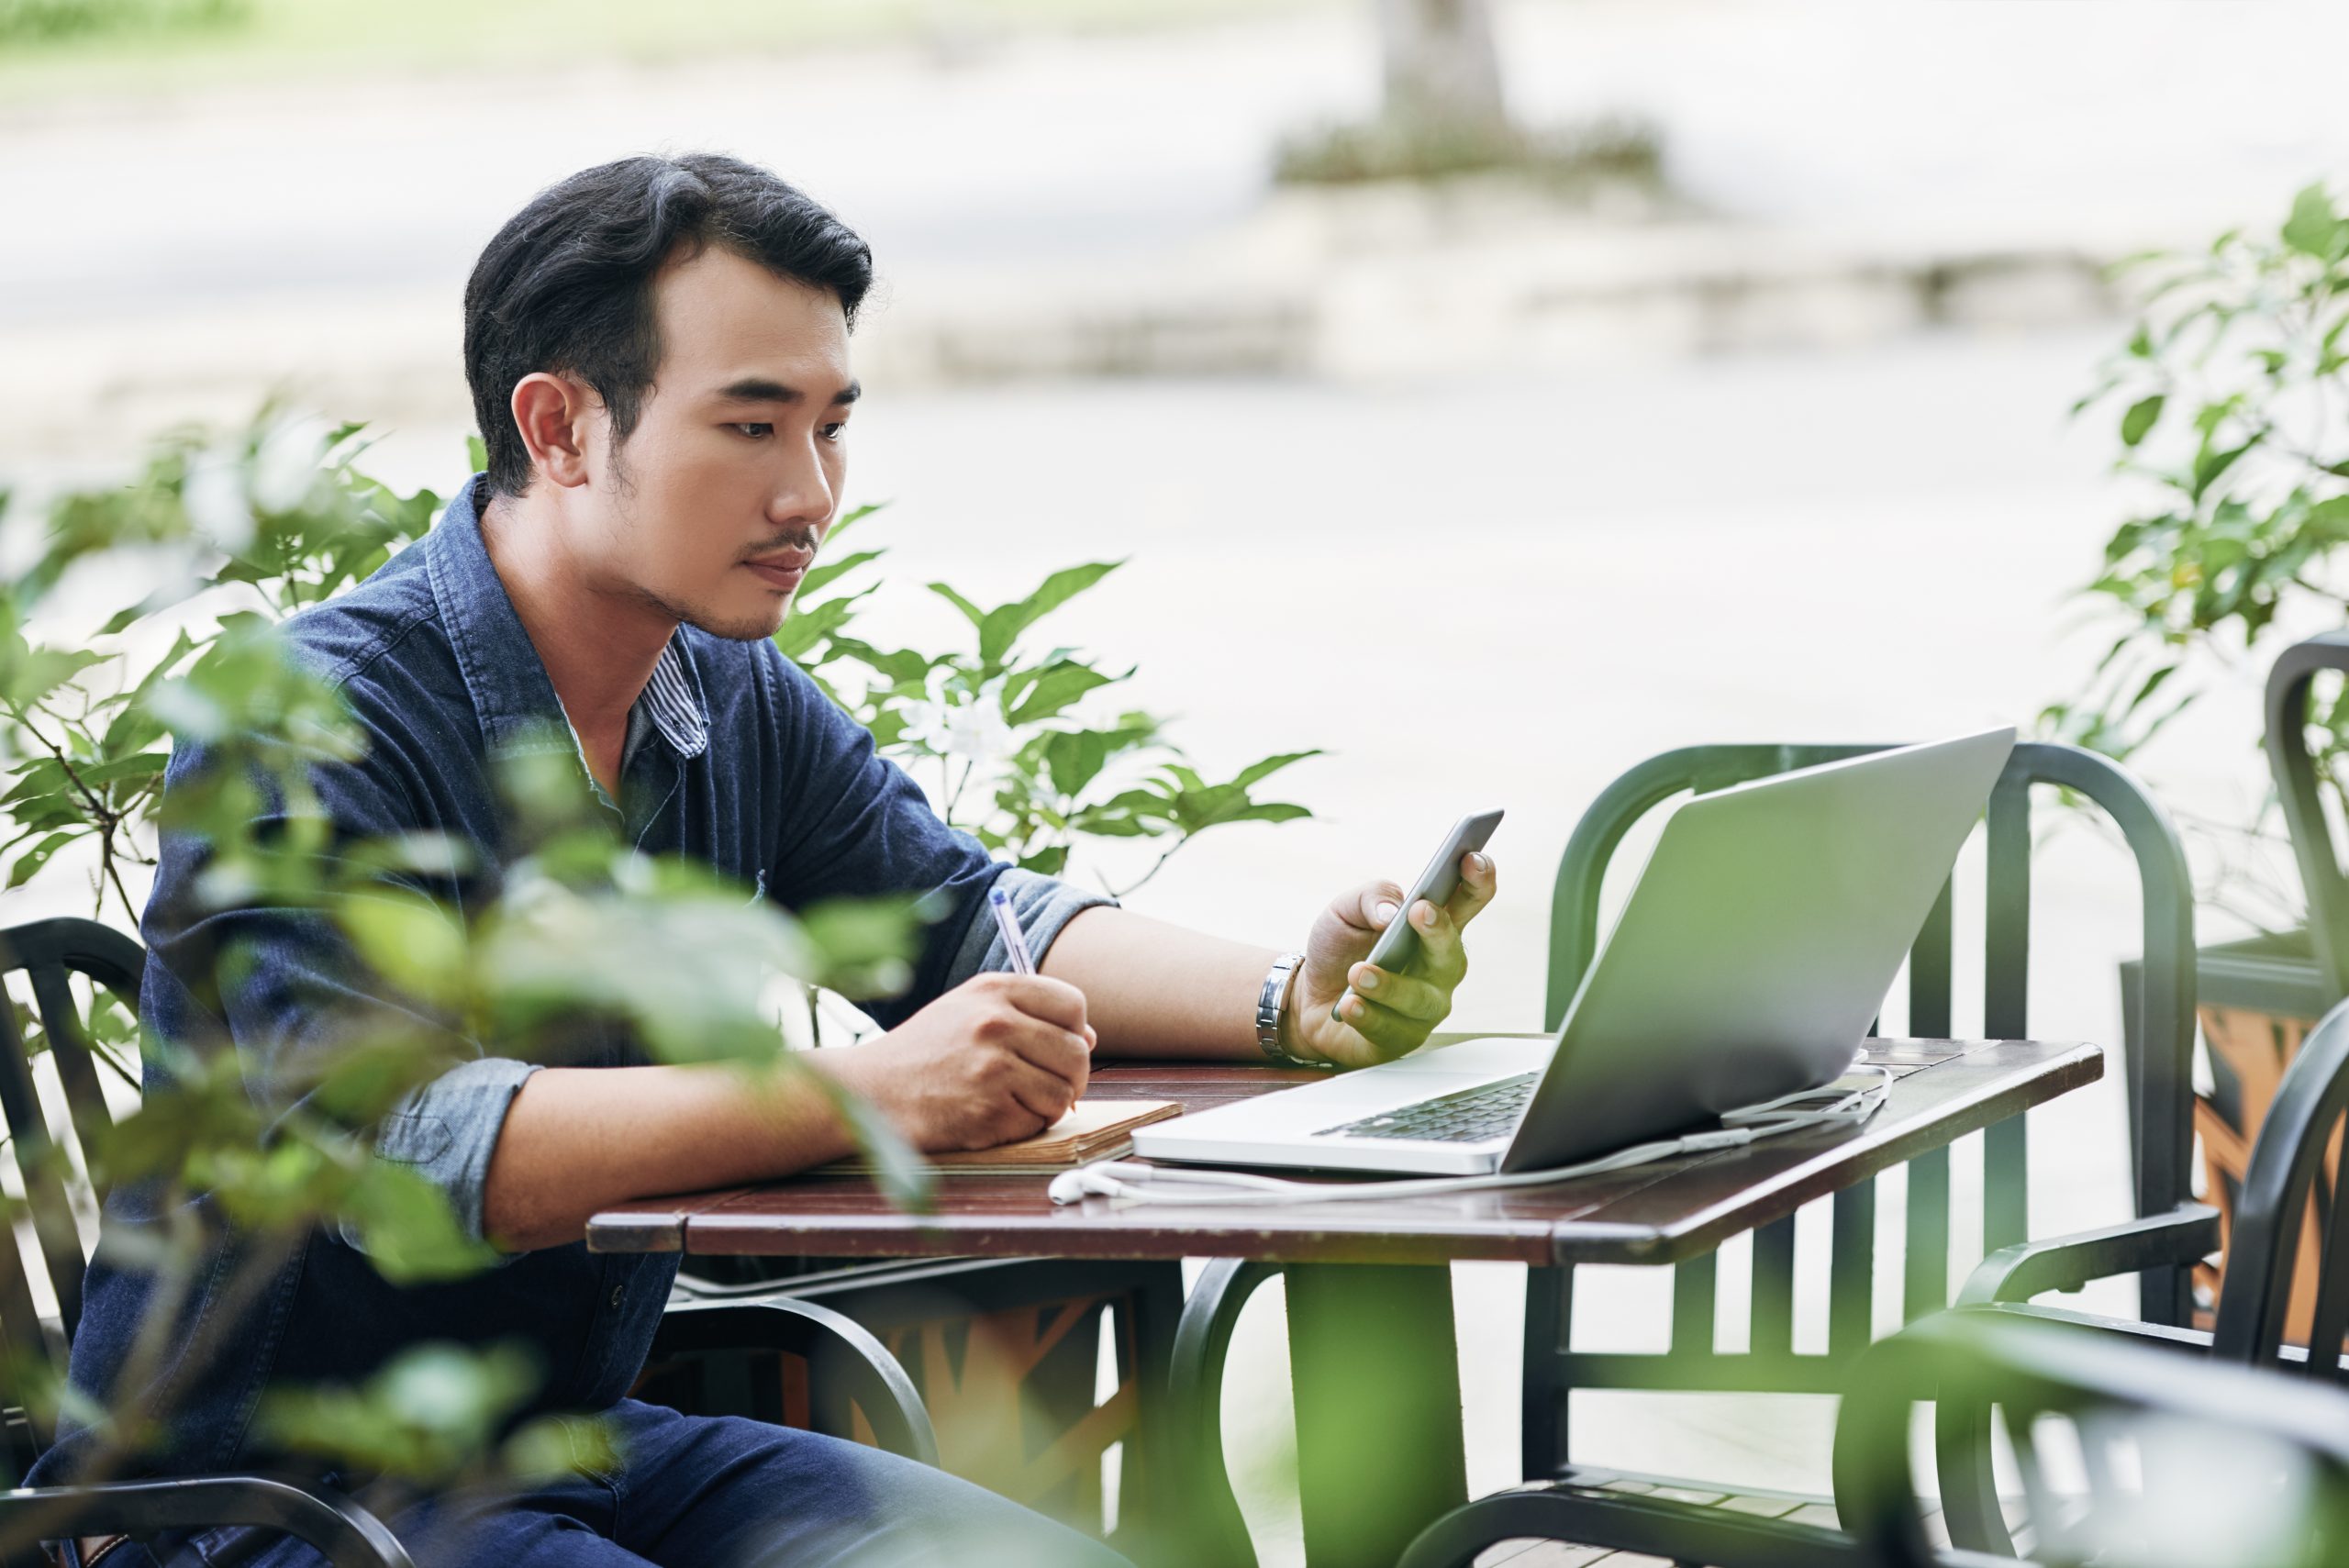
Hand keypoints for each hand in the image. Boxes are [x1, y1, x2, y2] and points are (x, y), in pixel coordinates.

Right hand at [820, 973, 1095, 1151]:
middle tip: (1048, 1084)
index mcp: (994, 990)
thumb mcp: (968, 1009)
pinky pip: (1037, 1123)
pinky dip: (1023, 1125)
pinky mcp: (988, 1111)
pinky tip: (994, 1115)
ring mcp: (993, 1068)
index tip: (1059, 1045)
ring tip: (1016, 1099)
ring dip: (1048, 1105)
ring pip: (1063, 1093)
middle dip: (1072, 1075)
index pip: (1073, 1003)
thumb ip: (1027, 1013)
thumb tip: (1088, 1038)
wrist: (871, 1091)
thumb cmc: (924, 1051)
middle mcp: (996, 1023)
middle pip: (1077, 1052)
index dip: (1074, 1030)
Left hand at [1283, 851, 1497, 1069]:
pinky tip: (1350, 1005)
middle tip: (1419, 911)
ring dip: (1390, 984)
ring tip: (1358, 972)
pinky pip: (1390, 1030)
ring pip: (1421, 999)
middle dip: (1439, 931)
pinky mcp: (1399, 1038)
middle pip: (1453, 951)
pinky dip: (1368, 1016)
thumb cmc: (1341, 947)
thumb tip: (1391, 911)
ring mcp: (1423, 1006)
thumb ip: (1370, 897)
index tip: (1471, 858)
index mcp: (1434, 926)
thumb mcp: (1346, 909)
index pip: (1468, 900)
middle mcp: (1438, 967)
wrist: (1306, 995)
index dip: (1478, 879)